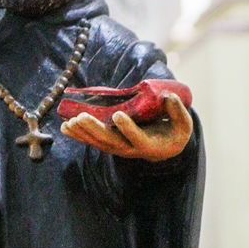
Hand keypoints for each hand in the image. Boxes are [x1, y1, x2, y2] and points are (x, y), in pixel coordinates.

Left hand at [60, 92, 192, 161]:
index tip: (118, 115)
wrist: (164, 147)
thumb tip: (169, 97)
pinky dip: (78, 136)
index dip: (128, 128)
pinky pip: (92, 142)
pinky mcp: (110, 145)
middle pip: (111, 142)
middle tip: (81, 117)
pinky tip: (65, 127)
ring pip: (98, 143)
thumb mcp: (183, 124)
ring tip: (68, 122)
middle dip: (95, 130)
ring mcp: (118, 148)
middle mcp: (131, 150)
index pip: (138, 137)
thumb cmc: (175, 132)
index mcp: (150, 145)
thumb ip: (178, 111)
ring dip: (82, 133)